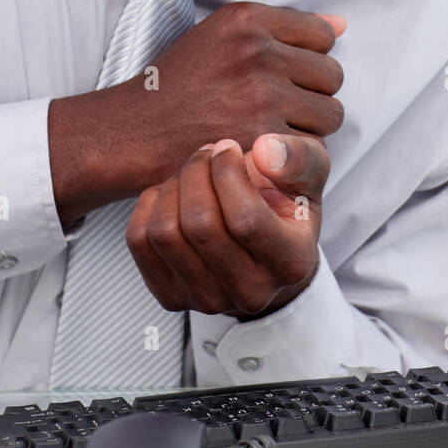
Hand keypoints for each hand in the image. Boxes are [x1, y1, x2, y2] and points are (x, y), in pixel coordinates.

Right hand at [49, 4, 344, 223]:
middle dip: (312, 94)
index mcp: (247, 19)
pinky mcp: (261, 138)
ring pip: (330, 113)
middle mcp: (256, 51)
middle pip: (332, 75)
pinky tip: (265, 150)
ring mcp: (261, 95)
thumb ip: (281, 28)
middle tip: (278, 108)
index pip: (323, 35)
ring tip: (274, 129)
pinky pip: (311, 146)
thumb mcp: (219, 38)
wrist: (133, 133)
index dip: (308, 59)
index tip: (285, 75)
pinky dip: (294, 154)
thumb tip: (342, 24)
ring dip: (309, 126)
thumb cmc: (177, 86)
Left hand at [125, 133, 329, 319]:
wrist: (262, 251)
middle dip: (196, 173)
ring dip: (172, 187)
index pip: (246, 219)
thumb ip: (299, 157)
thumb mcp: (308, 176)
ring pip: (165, 233)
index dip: (227, 173)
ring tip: (191, 173)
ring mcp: (207, 300)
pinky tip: (173, 195)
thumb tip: (264, 150)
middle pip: (199, 225)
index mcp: (291, 263)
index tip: (228, 148)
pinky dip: (149, 205)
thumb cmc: (284, 207)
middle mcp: (250, 292)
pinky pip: (139, 241)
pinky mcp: (171, 296)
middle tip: (206, 154)